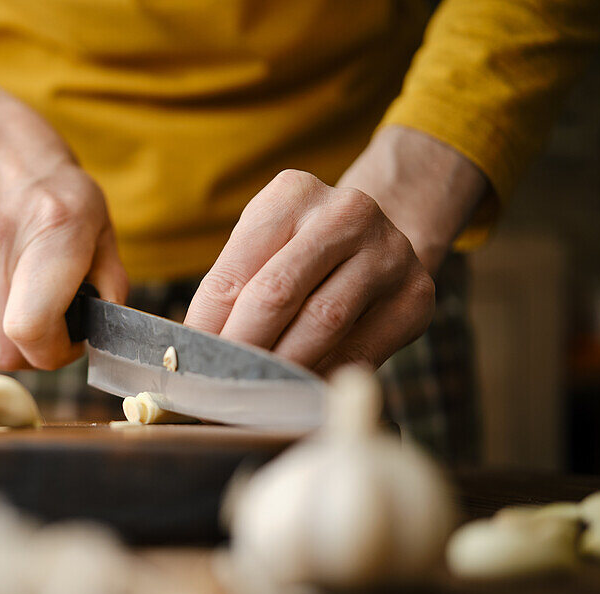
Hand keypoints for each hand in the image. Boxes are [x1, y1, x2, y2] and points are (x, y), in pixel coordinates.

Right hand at [0, 77, 127, 370]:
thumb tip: (101, 332)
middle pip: (1, 350)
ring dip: (3, 331)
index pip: (31, 330)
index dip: (53, 352)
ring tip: (19, 292)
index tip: (67, 338)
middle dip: (29, 351)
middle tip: (47, 325)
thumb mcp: (97, 220)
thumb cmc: (49, 184)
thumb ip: (109, 282)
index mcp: (53, 230)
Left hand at [184, 170, 435, 373]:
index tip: (185, 364)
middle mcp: (346, 214)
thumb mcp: (263, 247)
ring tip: (250, 394)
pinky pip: (360, 351)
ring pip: (322, 323)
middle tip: (214, 387)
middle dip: (240, 348)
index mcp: (292, 194)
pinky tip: (295, 393)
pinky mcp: (415, 296)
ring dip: (279, 367)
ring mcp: (388, 253)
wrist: (383, 240)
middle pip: (277, 294)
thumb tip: (191, 352)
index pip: (234, 271)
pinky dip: (322, 377)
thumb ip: (231, 290)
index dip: (205, 325)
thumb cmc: (302, 250)